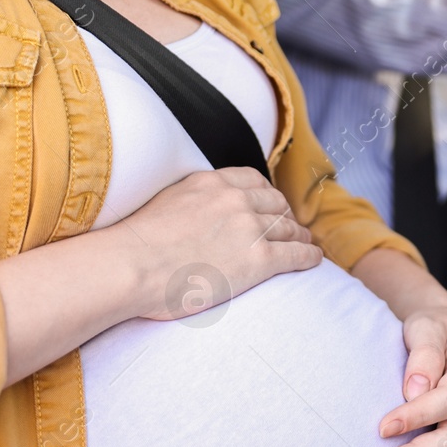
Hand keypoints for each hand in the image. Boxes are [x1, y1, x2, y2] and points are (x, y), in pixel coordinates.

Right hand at [114, 167, 320, 320]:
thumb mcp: (165, 202)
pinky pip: (296, 254)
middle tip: (288, 227)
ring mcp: (249, 228)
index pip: (253, 180)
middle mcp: (235, 199)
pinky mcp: (259, 259)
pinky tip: (314, 259)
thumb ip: (190, 200)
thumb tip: (194, 211)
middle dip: (284, 215)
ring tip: (303, 243)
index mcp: (211, 182)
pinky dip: (309, 255)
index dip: (267, 194)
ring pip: (288, 227)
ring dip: (298, 235)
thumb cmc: (136, 245)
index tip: (270, 204)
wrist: (132, 266)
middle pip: (274, 203)